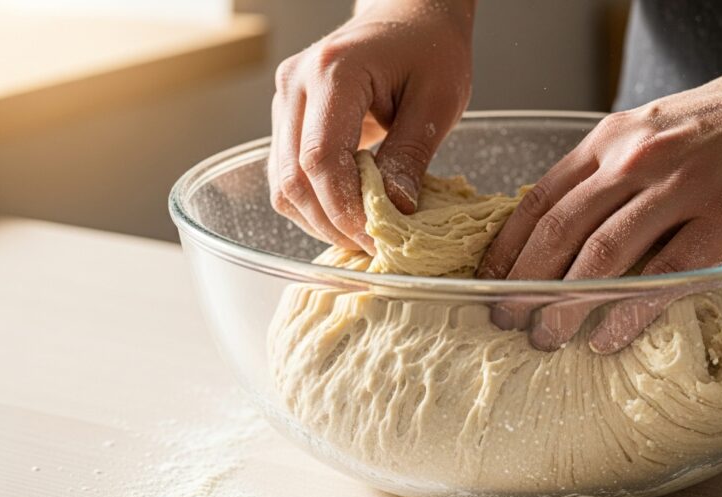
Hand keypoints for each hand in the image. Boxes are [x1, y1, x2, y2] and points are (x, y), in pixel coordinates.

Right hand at [268, 0, 473, 252]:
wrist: (410, 17)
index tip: (378, 240)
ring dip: (320, 219)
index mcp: (333, 72)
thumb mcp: (438, 99)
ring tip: (364, 237)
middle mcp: (296, 85)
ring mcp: (285, 100)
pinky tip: (349, 215)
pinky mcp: (288, 117)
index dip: (345, 210)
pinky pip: (288, 174)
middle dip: (331, 223)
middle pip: (292, 177)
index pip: (321, 158)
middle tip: (374, 249)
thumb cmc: (430, 49)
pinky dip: (315, 203)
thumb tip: (396, 212)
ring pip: (282, 183)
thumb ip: (412, 154)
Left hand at [477, 56, 721, 351]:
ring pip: (602, 258)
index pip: (540, 198)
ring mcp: (679, 190)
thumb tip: (573, 226)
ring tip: (547, 337)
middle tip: (506, 320)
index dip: (507, 246)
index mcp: (612, 139)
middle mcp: (635, 160)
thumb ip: (614, 169)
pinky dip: (628, 313)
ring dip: (565, 305)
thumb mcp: (656, 127)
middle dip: (524, 284)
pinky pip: (663, 277)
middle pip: (560, 232)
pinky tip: (608, 337)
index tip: (488, 281)